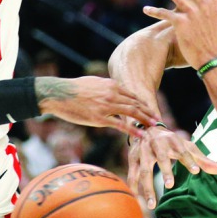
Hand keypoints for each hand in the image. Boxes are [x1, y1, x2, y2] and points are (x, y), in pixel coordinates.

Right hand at [37, 76, 159, 134]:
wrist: (59, 94)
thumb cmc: (73, 88)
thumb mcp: (93, 82)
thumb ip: (106, 87)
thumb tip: (113, 89)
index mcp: (111, 85)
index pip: (132, 95)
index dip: (142, 103)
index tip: (149, 109)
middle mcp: (112, 94)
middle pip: (136, 103)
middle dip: (148, 112)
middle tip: (157, 119)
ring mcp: (106, 106)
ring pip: (132, 113)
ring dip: (145, 120)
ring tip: (154, 126)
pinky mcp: (99, 118)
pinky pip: (120, 124)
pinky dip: (133, 130)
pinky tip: (141, 135)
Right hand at [127, 126, 216, 208]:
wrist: (146, 126)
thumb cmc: (172, 142)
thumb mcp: (188, 147)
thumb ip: (204, 160)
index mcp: (174, 142)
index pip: (183, 151)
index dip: (189, 160)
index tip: (196, 171)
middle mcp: (158, 145)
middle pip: (161, 158)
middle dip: (165, 170)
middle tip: (169, 185)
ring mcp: (143, 152)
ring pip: (144, 170)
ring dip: (146, 186)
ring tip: (152, 205)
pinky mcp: (133, 158)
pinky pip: (132, 174)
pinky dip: (133, 186)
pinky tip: (136, 199)